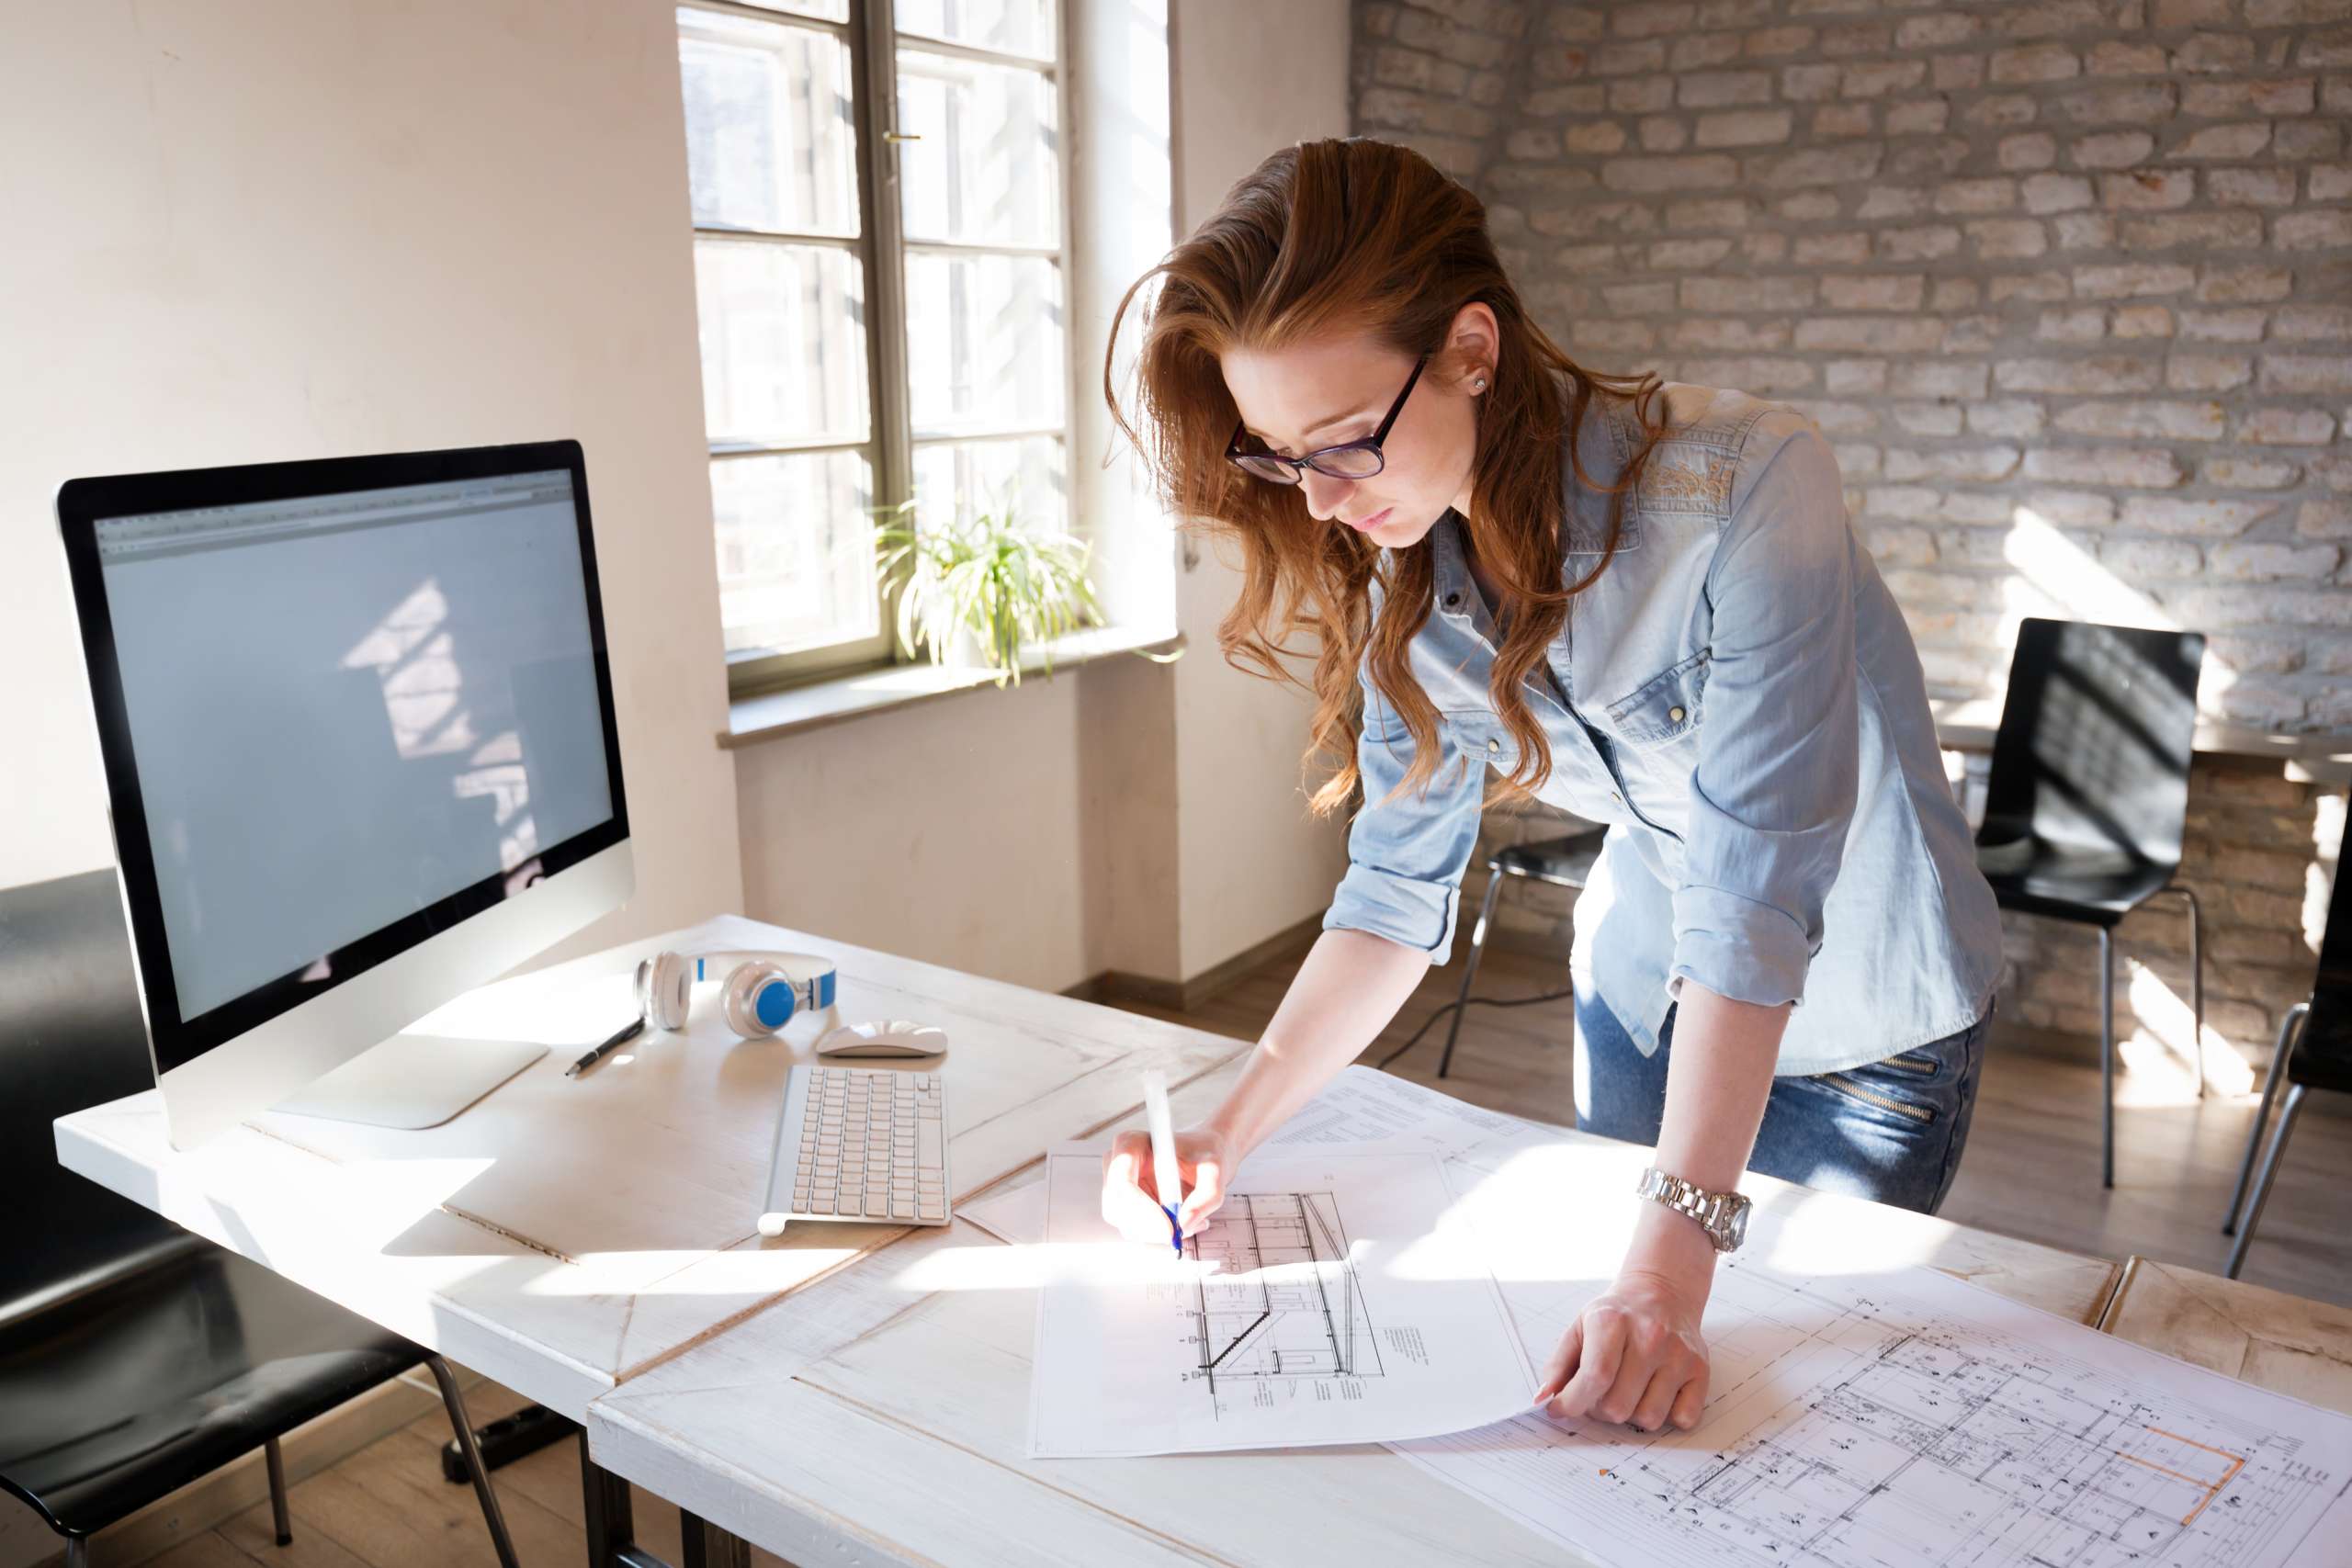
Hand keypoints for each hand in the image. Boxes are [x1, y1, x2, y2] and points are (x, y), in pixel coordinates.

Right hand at [1100, 1125, 1230, 1245]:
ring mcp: (1119, 1187)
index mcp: (1131, 1144)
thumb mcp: (1216, 1170)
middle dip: (1149, 1228)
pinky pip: (1135, 1230)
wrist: (1205, 1155)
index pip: (1122, 1182)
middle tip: (1181, 1233)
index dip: (1142, 1210)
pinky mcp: (1127, 1206)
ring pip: (1126, 1224)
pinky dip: (1159, 1234)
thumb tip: (1184, 1224)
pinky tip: (1182, 1222)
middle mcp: (1118, 1165)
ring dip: (1157, 1233)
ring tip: (1192, 1220)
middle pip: (1117, 1208)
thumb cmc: (1206, 1153)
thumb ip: (1206, 1196)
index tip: (1170, 1229)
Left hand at [1532, 1267, 1710, 1432]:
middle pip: (1617, 1406)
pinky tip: (1656, 1392)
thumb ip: (1558, 1365)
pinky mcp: (1701, 1369)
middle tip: (1598, 1394)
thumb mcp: (1579, 1326)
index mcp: (1613, 1322)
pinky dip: (1667, 1415)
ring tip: (1628, 1390)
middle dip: (1600, 1410)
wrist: (1661, 1292)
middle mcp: (1650, 1337)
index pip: (1595, 1377)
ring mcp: (1679, 1354)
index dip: (1573, 1402)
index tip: (1561, 1409)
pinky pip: (1683, 1418)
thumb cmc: (1617, 1314)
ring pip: (1648, 1418)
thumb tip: (1544, 1400)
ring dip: (1632, 1414)